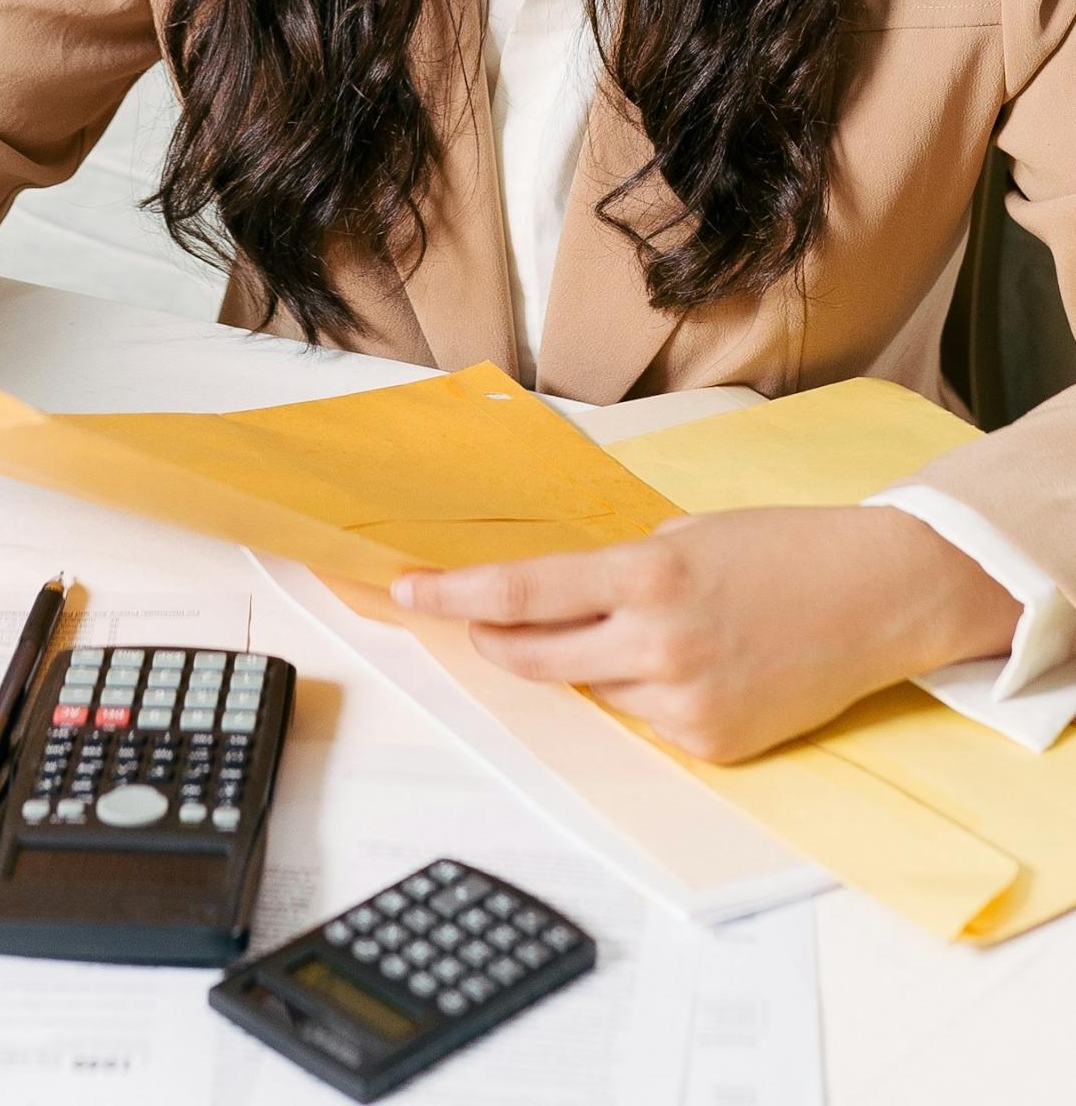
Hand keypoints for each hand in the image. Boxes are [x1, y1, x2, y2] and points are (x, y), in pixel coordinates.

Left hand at [390, 504, 1022, 762]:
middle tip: (472, 619)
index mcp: (646, 576)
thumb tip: (549, 604)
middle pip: (534, 655)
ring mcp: (685, 703)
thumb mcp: (681, 538)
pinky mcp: (711, 744)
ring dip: (590, 661)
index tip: (408, 591)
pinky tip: (694, 663)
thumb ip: (615, 576)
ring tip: (649, 626)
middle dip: (494, 638)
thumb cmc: (780, 549)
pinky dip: (645, 691)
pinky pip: (643, 719)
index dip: (455, 595)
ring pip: (592, 688)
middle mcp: (658, 645)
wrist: (874, 595)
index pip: (522, 592)